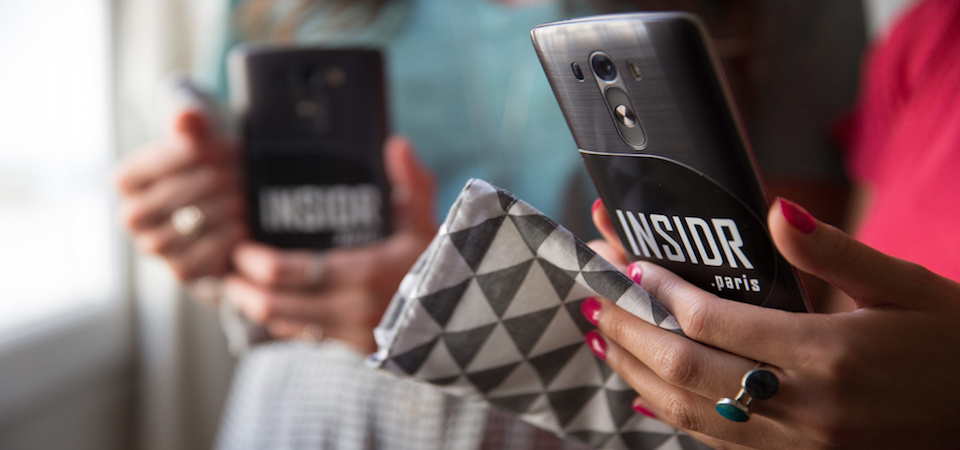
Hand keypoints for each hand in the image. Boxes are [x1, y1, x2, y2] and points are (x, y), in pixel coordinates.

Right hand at [115, 109, 245, 280]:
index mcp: (127, 180)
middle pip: (174, 195)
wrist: (235, 205)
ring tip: (242, 198)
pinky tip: (241, 225)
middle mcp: (131, 216)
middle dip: (213, 182)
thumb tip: (186, 115)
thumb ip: (192, 122)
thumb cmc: (213, 164)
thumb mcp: (203, 137)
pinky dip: (225, 240)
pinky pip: (200, 258)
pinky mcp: (179, 271)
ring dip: (222, 210)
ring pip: (186, 227)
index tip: (224, 148)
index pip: (154, 164)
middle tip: (239, 175)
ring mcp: (152, 247)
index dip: (193, 155)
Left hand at [223, 136, 436, 352]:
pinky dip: (280, 321)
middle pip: (278, 306)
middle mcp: (353, 310)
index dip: (258, 264)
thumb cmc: (445, 265)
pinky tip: (268, 305)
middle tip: (225, 268)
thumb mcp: (430, 221)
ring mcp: (352, 334)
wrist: (465, 317)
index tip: (240, 247)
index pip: (295, 274)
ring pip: (286, 325)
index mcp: (366, 274)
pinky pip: (304, 337)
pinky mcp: (353, 348)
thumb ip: (413, 183)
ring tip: (235, 286)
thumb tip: (396, 143)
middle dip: (243, 289)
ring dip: (255, 308)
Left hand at [584, 198, 959, 448]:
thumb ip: (834, 253)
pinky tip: (643, 396)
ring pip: (690, 411)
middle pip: (685, 367)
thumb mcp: (907, 288)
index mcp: (830, 353)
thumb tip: (777, 212)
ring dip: (635, 373)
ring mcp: (800, 443)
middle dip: (628, 330)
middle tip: (592, 298)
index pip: (713, 320)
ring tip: (601, 339)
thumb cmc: (954, 345)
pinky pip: (717, 443)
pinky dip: (671, 416)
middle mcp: (806, 404)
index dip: (660, 291)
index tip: (628, 264)